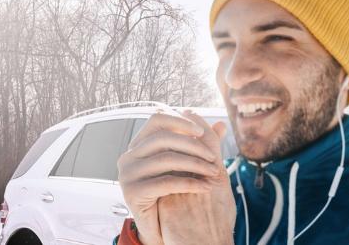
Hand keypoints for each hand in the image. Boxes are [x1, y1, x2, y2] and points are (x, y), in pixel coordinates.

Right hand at [117, 111, 221, 244]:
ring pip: (166, 159)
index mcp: (138, 145)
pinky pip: (166, 182)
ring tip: (214, 173)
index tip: (202, 132)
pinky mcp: (132, 192)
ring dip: (195, 164)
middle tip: (213, 157)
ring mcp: (127, 174)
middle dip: (192, 145)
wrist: (161, 229)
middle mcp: (128, 156)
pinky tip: (205, 187)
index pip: (156, 120)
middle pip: (162, 138)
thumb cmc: (173, 194)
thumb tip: (221, 125)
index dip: (179, 122)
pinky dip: (189, 183)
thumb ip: (201, 144)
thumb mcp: (186, 165)